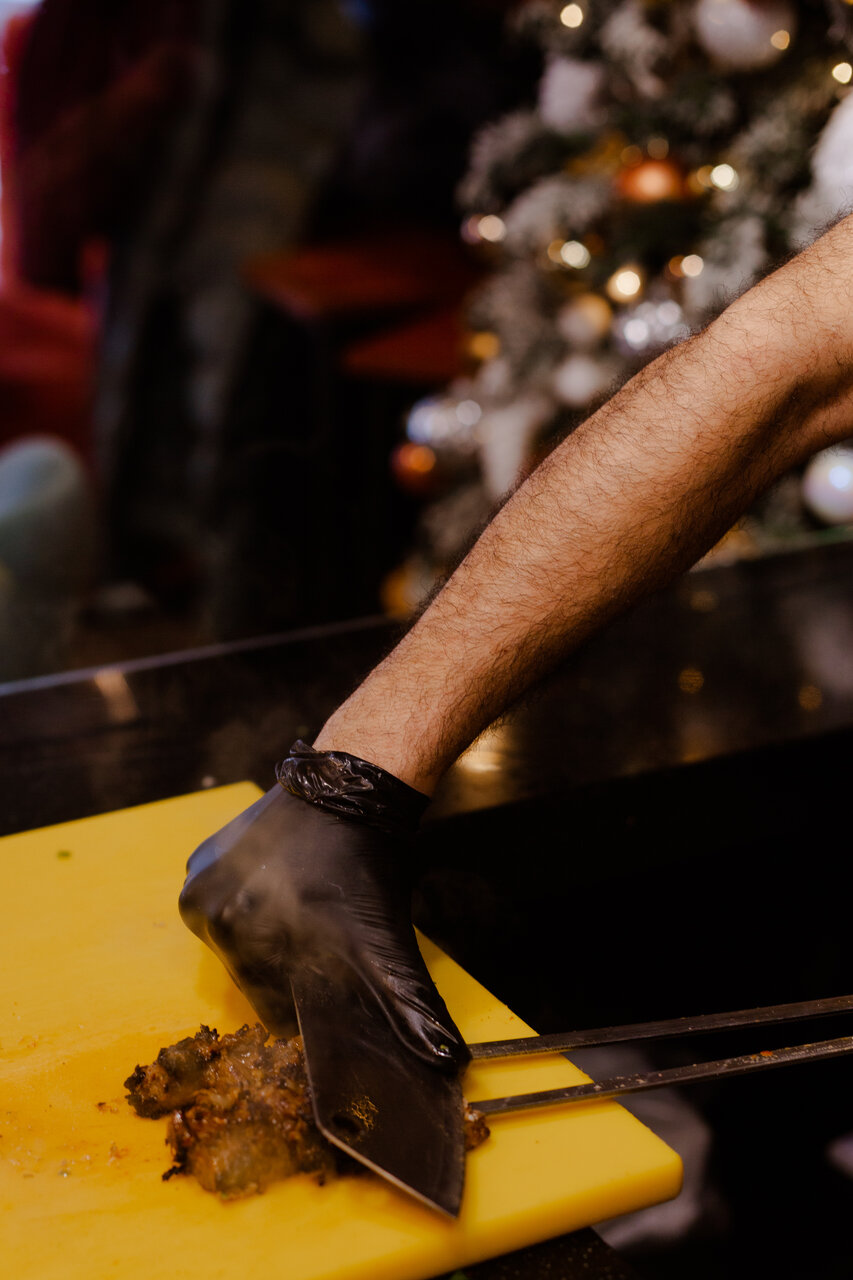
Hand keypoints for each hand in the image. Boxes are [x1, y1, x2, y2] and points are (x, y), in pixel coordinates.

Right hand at [178, 743, 468, 1071]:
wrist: (347, 792)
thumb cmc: (365, 870)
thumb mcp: (386, 945)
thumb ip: (410, 1008)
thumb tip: (446, 1061)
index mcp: (247, 943)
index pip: (271, 1009)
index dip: (305, 1001)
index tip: (329, 975)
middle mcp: (212, 915)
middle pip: (251, 976)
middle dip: (285, 966)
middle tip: (323, 938)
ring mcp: (199, 886)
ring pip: (234, 943)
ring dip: (265, 935)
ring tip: (304, 909)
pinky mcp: (197, 863)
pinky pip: (218, 908)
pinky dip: (245, 905)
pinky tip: (280, 886)